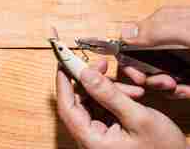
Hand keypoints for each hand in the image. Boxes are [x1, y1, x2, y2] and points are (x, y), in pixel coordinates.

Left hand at [57, 61, 186, 148]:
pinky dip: (113, 99)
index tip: (63, 63)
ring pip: (91, 102)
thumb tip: (86, 74)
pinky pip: (102, 108)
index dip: (63, 82)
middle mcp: (89, 138)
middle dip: (92, 82)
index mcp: (91, 139)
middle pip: (79, 102)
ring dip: (108, 90)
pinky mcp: (106, 132)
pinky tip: (131, 96)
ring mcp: (97, 135)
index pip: (66, 106)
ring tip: (133, 91)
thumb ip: (110, 95)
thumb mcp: (138, 118)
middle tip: (102, 65)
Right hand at [121, 6, 189, 98]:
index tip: (136, 74)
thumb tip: (125, 32)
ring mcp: (181, 56)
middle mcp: (170, 40)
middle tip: (163, 82)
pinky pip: (177, 83)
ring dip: (164, 86)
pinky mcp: (189, 71)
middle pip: (143, 60)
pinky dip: (179, 91)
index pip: (132, 40)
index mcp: (165, 23)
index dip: (128, 59)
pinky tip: (186, 90)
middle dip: (148, 76)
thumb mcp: (186, 30)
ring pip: (159, 75)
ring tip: (176, 87)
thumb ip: (156, 30)